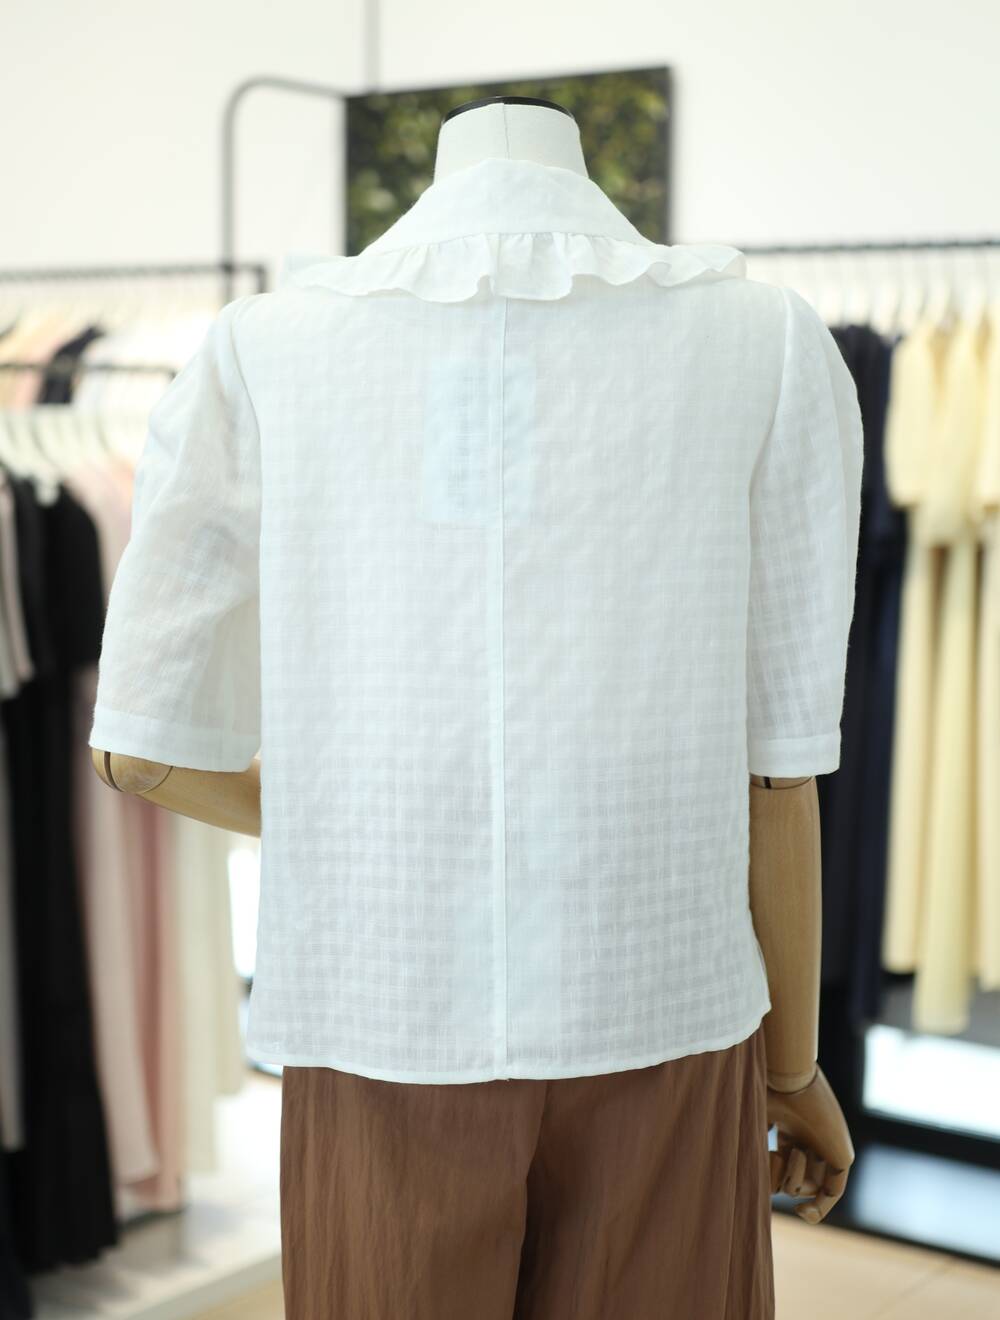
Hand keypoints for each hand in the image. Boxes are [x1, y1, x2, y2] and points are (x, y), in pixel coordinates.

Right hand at [767, 1064, 854, 1224]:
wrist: (790, 1081)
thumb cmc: (769, 1096)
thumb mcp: (755, 1125)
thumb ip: (754, 1148)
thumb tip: (741, 1173)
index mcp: (792, 1129)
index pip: (784, 1166)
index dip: (771, 1175)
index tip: (765, 1161)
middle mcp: (812, 1140)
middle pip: (797, 1179)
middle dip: (781, 1180)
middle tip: (774, 1157)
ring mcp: (829, 1148)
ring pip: (811, 1187)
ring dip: (795, 1180)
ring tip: (795, 1150)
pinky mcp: (843, 1157)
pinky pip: (831, 1192)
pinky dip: (818, 1206)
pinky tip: (801, 1211)